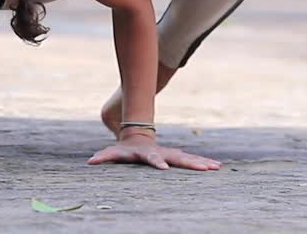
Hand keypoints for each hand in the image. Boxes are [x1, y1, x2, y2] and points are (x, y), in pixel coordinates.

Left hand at [87, 131, 220, 170]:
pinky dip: (204, 163)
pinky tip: (217, 166)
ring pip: (188, 158)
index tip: (165, 169)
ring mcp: (171, 154)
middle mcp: (162, 153)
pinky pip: (192, 161)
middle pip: (177, 158)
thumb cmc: (124, 149)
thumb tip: (90, 162)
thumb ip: (103, 157)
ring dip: (202, 163)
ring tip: (216, 167)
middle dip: (191, 163)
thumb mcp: (113, 152)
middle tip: (204, 168)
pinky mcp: (177, 157)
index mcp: (148, 153)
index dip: (158, 163)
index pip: (153, 158)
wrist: (137, 137)